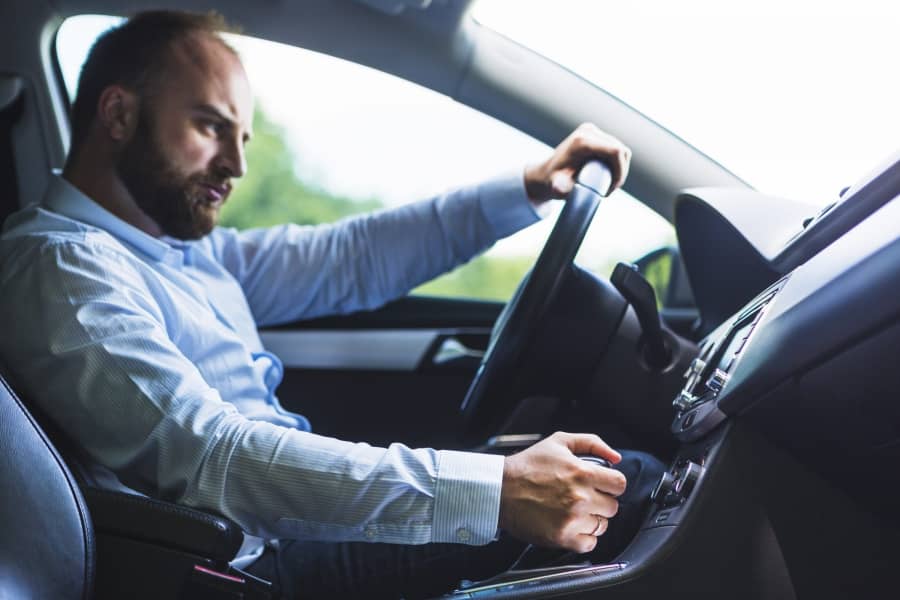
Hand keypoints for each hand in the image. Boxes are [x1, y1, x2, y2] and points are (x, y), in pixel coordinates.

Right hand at [498, 431, 627, 552]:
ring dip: (592, 519)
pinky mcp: (562, 537)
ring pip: (602, 526)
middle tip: (584, 498)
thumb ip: (592, 443)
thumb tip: (616, 457)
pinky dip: (583, 537)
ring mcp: (572, 519)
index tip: (602, 486)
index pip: (620, 484)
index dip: (612, 484)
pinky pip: (589, 544)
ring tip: (574, 511)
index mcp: (583, 473)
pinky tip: (571, 525)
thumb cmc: (527, 465)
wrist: (500, 489)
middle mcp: (581, 498)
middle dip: (601, 501)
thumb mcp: (559, 441)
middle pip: (613, 507)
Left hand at [524, 123, 630, 203]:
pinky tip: (609, 174)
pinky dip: (616, 162)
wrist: (546, 173)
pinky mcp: (594, 134)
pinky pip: (614, 147)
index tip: (612, 188)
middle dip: (621, 171)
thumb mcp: (556, 187)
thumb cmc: (552, 181)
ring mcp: (591, 130)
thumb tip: (559, 188)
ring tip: (610, 184)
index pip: (615, 151)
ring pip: (620, 148)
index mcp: (582, 141)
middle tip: (611, 189)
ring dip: (620, 167)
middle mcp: (588, 131)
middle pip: (620, 149)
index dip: (620, 171)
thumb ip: (559, 189)